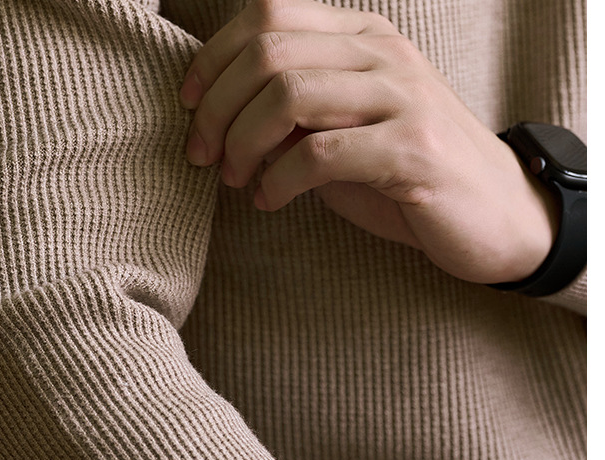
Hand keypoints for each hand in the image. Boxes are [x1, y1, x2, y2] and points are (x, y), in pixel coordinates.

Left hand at [179, 0, 557, 284]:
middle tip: (202, 155)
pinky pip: (321, 153)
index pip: (267, 14)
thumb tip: (222, 118)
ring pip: (288, 94)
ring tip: (236, 179)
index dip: (213, 59)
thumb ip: (294, 115)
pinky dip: (279, 180)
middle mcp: (381, 54)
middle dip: (217, 108)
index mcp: (361, 36)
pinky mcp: (412, 150)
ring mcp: (401, 97)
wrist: (496, 214)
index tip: (189, 107)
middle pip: (267, 51)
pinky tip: (270, 202)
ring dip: (243, 143)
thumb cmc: (406, 174)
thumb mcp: (344, 132)